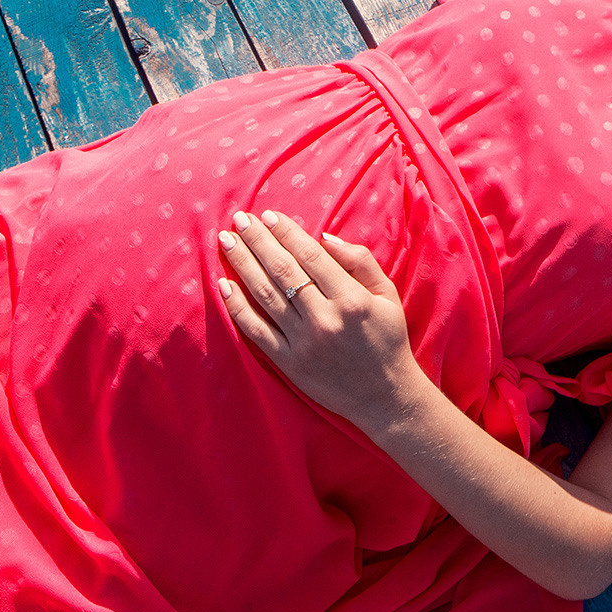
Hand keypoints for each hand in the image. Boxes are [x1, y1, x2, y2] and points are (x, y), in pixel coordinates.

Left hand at [218, 210, 421, 431]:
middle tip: (239, 219)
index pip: (310, 256)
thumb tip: (323, 237)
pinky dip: (238, 307)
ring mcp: (303, 343)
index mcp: (351, 299)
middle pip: (283, 271)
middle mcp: (325, 319)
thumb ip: (360, 262)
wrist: (385, 396)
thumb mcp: (387, 295)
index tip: (268, 215)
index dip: (286, 233)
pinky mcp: (288, 363)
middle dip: (258, 241)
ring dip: (243, 265)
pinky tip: (224, 285)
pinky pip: (256, 331)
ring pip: (265, 295)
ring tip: (227, 242)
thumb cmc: (387, 340)